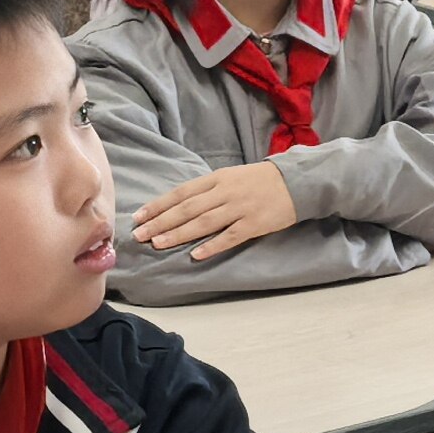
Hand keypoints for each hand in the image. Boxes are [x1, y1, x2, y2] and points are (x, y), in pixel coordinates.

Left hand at [135, 161, 299, 260]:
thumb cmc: (258, 181)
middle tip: (140, 234)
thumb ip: (206, 190)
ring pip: (203, 222)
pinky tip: (195, 254)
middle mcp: (225, 192)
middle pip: (187, 209)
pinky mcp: (254, 224)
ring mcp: (239, 208)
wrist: (295, 181)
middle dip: (161, 222)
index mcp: (217, 178)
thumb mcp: (229, 177)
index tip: (138, 217)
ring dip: (179, 234)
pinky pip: (230, 236)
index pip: (181, 193)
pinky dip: (212, 245)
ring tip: (158, 244)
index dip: (158, 205)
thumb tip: (176, 206)